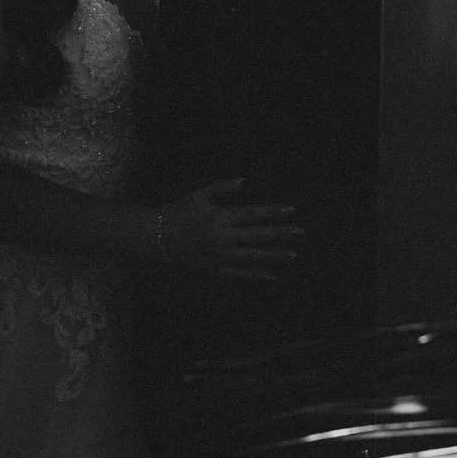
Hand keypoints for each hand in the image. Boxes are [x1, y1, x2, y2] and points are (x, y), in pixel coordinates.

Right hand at [157, 179, 303, 281]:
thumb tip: (243, 181)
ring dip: (274, 255)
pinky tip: (272, 276)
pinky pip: (239, 275)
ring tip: (293, 254)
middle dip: (281, 234)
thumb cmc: (179, 212)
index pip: (254, 214)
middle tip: (300, 233)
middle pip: (258, 235)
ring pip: (253, 256)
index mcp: (221, 217)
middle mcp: (223, 238)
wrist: (156, 237)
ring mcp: (220, 256)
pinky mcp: (215, 270)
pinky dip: (256, 275)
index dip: (274, 212)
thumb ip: (221, 188)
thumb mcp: (198, 195)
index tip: (292, 210)